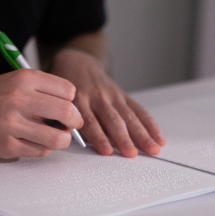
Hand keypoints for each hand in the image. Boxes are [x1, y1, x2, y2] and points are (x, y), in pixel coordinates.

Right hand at [0, 70, 83, 158]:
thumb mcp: (17, 81)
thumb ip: (44, 91)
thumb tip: (74, 110)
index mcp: (24, 79)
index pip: (67, 90)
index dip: (72, 101)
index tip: (68, 106)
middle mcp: (18, 99)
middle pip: (66, 112)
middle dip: (75, 121)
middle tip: (71, 124)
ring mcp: (11, 124)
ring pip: (56, 138)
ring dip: (63, 139)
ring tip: (58, 136)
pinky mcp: (5, 145)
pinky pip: (40, 151)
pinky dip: (45, 148)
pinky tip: (38, 142)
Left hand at [49, 49, 164, 157]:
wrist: (76, 61)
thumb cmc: (63, 88)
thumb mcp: (56, 99)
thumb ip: (60, 118)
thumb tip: (65, 141)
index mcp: (79, 100)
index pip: (90, 122)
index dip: (99, 137)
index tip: (107, 152)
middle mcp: (98, 97)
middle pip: (113, 120)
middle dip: (124, 138)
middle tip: (132, 153)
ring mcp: (112, 95)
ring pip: (129, 116)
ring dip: (142, 134)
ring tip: (153, 149)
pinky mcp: (123, 94)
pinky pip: (138, 110)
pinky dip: (150, 124)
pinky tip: (159, 137)